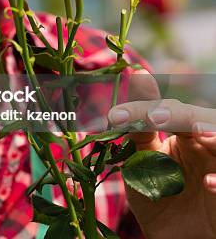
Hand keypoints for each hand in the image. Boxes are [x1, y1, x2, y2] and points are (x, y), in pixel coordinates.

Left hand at [108, 70, 215, 238]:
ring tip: (199, 133)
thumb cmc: (157, 197)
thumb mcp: (140, 164)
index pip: (165, 110)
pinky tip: (209, 184)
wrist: (172, 236)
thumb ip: (136, 133)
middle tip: (154, 116)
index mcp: (181, 133)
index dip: (141, 110)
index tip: (114, 117)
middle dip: (178, 114)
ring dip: (213, 133)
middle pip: (197, 118)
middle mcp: (203, 143)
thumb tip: (123, 96)